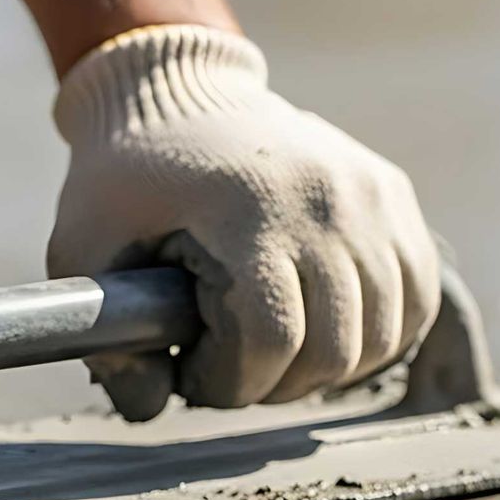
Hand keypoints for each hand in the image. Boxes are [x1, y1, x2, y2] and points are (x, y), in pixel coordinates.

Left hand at [49, 25, 439, 420]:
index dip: (229, 382)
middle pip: (334, 350)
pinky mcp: (392, 193)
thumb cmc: (122, 178)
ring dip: (328, 369)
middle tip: (231, 370)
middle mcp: (325, 199)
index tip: (191, 373)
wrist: (176, 91)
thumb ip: (107, 339)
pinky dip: (379, 335)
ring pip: (385, 335)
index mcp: (248, 211)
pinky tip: (326, 332)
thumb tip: (150, 408)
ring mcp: (368, 193)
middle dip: (276, 385)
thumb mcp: (83, 249)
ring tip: (274, 350)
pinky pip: (416, 296)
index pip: (272, 338)